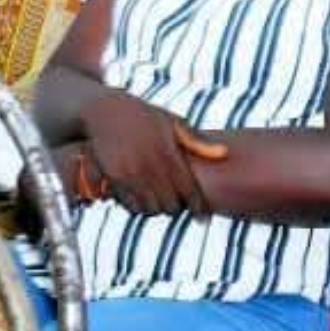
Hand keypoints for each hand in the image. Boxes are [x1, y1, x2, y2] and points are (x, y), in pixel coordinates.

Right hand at [75, 89, 230, 218]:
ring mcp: (130, 172)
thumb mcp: (173, 122)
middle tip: (177, 203)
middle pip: (170, 205)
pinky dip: (137, 206)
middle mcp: (150, 164)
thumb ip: (197, 141)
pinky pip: (130, 205)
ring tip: (158, 201)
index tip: (203, 219)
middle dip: (176, 207)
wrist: (105, 111)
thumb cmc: (145, 116)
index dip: (198, 207)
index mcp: (168, 151)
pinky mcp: (113, 178)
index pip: (189, 189)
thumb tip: (224, 154)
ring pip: (150, 209)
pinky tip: (140, 198)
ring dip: (156, 209)